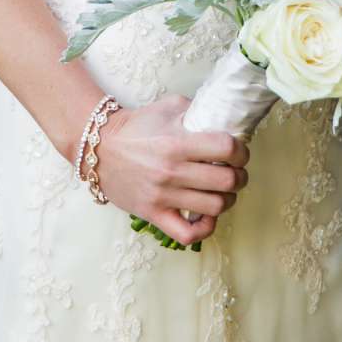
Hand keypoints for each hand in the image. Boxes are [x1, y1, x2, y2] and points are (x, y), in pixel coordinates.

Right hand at [94, 95, 249, 248]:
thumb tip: (225, 117)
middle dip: (240, 177)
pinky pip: (187, 234)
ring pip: (214, 207)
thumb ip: (197, 110)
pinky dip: (205, 229)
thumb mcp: (168, 107)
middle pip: (227, 181)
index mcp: (177, 142)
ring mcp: (163, 196)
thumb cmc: (137, 127)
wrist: (100, 148)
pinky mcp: (153, 215)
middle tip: (236, 173)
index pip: (227, 149)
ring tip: (223, 193)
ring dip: (228, 200)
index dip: (241, 151)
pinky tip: (207, 216)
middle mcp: (172, 171)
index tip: (240, 153)